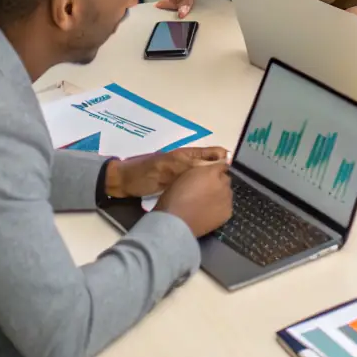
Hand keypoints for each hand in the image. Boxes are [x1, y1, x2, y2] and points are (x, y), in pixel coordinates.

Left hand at [104, 145, 228, 199]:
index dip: (226, 160)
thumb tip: (217, 163)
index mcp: (188, 155)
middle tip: (229, 190)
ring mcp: (182, 175)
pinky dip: (200, 192)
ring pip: (203, 179)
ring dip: (211, 185)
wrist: (122, 183)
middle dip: (221, 175)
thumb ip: (192, 165)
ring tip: (221, 198)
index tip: (234, 174)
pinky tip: (205, 203)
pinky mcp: (175, 187)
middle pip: (211, 166)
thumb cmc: (144, 173)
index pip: (214, 153)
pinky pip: (193, 188)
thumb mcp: (169, 168)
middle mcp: (188, 163)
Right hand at [154, 161, 232, 238]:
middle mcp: (222, 183)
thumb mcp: (185, 176)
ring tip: (209, 201)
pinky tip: (211, 212)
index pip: (221, 165)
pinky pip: (227, 206)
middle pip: (226, 179)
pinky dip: (221, 207)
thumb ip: (199, 172)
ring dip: (221, 194)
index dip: (215, 170)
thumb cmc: (175, 197)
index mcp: (211, 172)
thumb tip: (206, 172)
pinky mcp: (227, 212)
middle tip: (208, 189)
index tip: (210, 175)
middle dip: (219, 182)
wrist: (176, 221)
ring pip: (228, 192)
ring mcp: (227, 199)